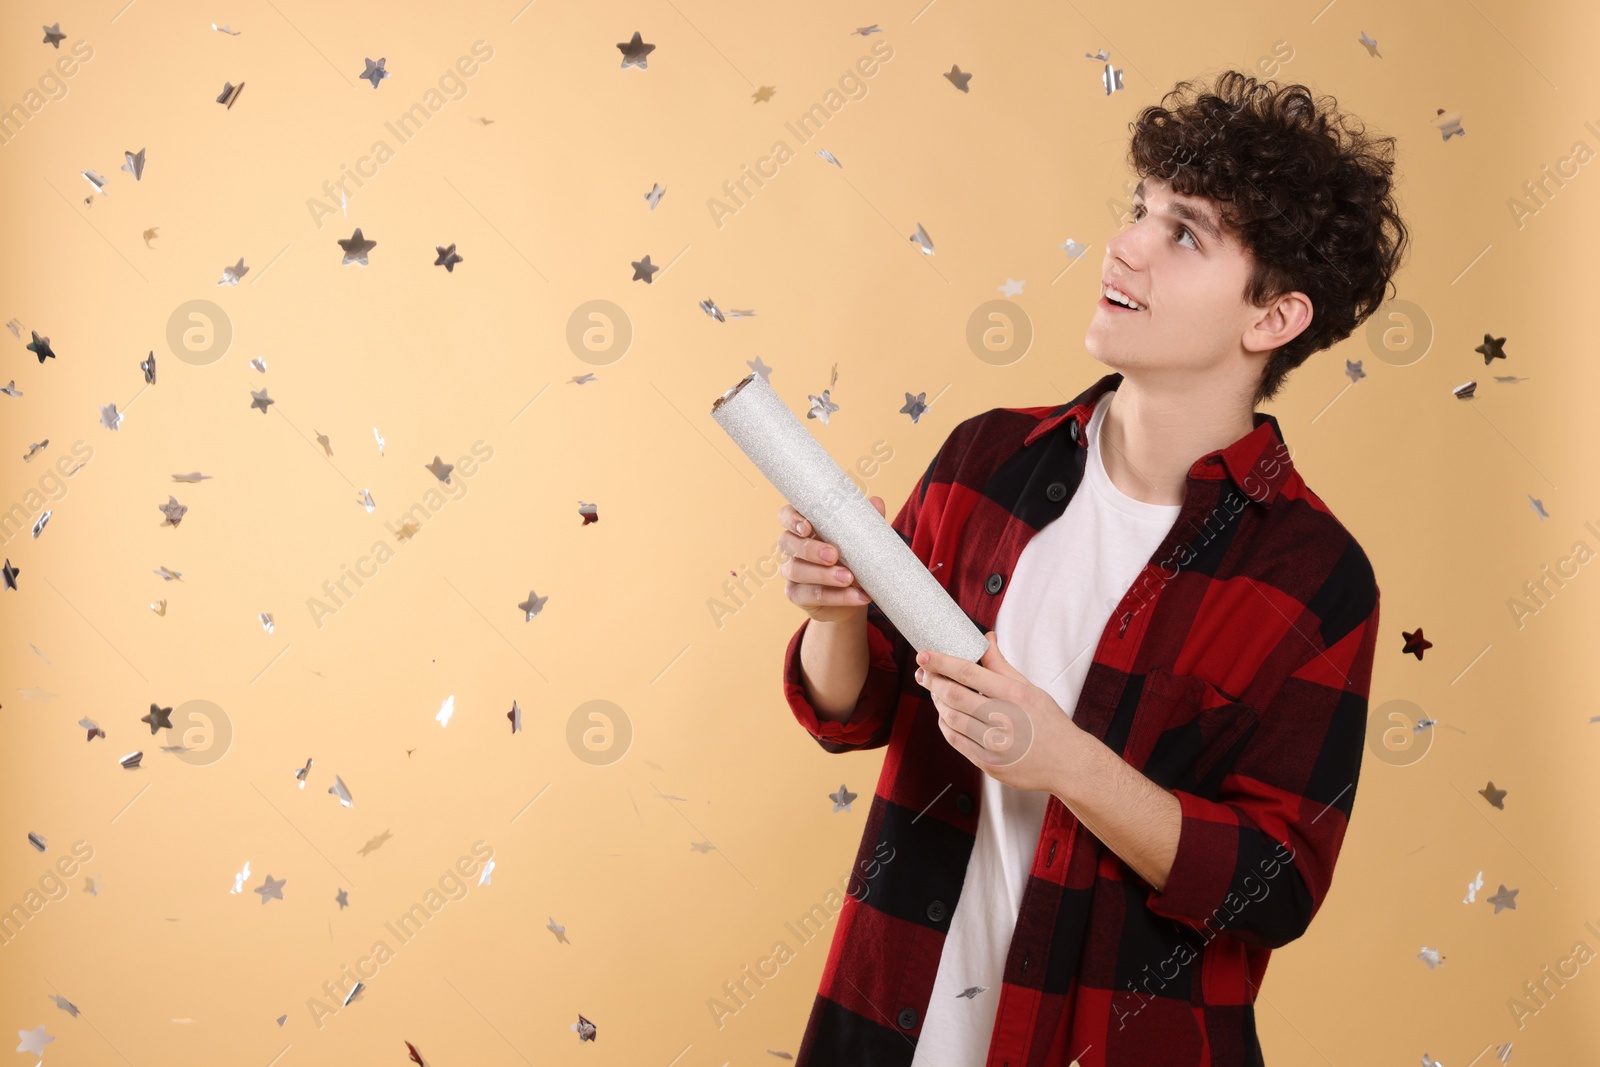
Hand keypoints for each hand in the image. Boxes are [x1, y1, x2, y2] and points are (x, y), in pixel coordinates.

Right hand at [777, 496, 884, 623]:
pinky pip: (811, 596)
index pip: (786, 515)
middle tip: (833, 554)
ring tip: (848, 578)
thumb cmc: (853, 557)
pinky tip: (858, 596)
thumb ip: (865, 520)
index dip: (792, 519)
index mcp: (804, 526)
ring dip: (824, 575)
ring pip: (797, 571)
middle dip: (810, 549)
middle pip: (788, 542)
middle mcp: (792, 547)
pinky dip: (837, 597)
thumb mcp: (861, 538)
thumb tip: (876, 502)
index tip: (808, 526)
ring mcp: (791, 571)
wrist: (856, 593)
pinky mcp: (796, 594)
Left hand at [916, 631, 1080, 793]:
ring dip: (937, 702)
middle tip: (925, 672)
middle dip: (933, 680)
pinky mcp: (988, 763)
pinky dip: (945, 725)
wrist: (1067, 763)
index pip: (968, 673)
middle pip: (953, 695)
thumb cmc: (1050, 724)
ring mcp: (994, 744)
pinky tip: (946, 715)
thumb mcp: (1030, 688)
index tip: (925, 655)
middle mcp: (1004, 719)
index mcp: (1014, 695)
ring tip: (936, 691)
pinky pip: (955, 741)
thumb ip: (1001, 665)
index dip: (941, 662)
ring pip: (950, 718)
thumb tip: (986, 639)